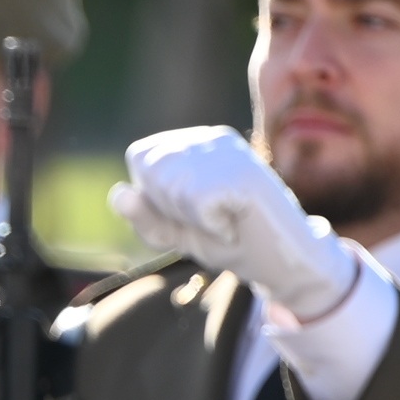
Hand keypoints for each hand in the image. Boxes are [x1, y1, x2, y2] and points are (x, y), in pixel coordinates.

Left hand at [113, 127, 357, 324]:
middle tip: (212, 218)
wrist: (281, 261)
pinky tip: (236, 222)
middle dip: (174, 209)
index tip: (192, 211)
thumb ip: (142, 215)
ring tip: (225, 220)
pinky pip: (199, 201)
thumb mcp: (175, 232)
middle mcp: (212, 137)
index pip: (141, 158)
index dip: (156, 197)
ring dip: (195, 218)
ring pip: (174, 185)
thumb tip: (117, 194)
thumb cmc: (229, 241)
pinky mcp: (247, 172)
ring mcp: (233, 152)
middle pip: (153, 172)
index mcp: (193, 142)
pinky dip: (212, 224)